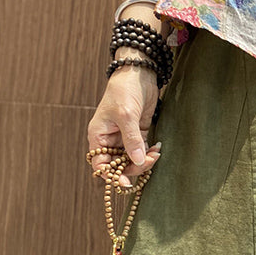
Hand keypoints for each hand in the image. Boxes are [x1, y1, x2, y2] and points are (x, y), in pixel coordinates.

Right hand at [87, 69, 162, 186]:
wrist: (138, 73)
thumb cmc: (124, 91)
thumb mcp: (126, 115)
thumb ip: (131, 139)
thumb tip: (137, 161)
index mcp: (98, 136)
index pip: (100, 164)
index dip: (111, 175)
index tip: (125, 181)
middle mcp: (109, 140)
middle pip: (118, 165)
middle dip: (133, 167)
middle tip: (148, 162)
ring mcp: (123, 137)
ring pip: (131, 159)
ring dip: (144, 160)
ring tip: (155, 153)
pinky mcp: (137, 133)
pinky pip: (142, 150)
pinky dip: (149, 152)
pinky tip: (157, 148)